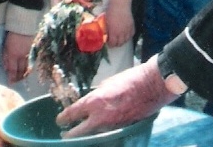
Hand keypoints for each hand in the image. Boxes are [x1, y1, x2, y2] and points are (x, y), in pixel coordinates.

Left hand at [3, 32, 32, 82]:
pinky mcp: (33, 50)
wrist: (23, 26)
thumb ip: (5, 58)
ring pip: (27, 66)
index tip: (11, 84)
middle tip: (17, 82)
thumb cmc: (12, 36)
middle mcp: (22, 56)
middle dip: (19, 77)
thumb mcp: (5, 47)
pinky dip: (29, 66)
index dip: (12, 78)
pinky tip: (28, 68)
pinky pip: (31, 61)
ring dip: (25, 73)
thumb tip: (6, 68)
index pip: (13, 70)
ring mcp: (28, 53)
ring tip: (23, 77)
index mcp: (13, 55)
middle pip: (21, 70)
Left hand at [56, 56, 174, 137]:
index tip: (60, 120)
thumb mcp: (108, 83)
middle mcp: (100, 116)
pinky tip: (100, 128)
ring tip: (82, 131)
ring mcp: (111, 125)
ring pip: (92, 134)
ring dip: (87, 133)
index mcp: (94, 101)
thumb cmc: (130, 79)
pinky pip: (106, 132)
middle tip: (65, 134)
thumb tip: (90, 103)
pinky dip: (101, 131)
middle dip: (69, 134)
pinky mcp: (121, 128)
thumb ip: (96, 95)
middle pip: (77, 132)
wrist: (152, 86)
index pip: (72, 113)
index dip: (63, 118)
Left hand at [106, 0, 134, 47]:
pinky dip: (128, 36)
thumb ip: (105, 30)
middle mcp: (122, 33)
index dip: (110, 44)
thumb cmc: (111, 12)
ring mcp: (128, 29)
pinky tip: (125, 34)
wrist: (120, 4)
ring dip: (122, 41)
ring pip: (126, 40)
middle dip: (116, 44)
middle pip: (120, 44)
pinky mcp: (132, 26)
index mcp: (114, 32)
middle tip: (113, 40)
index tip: (108, 41)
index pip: (113, 44)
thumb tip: (104, 36)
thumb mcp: (106, 22)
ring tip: (119, 38)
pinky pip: (131, 35)